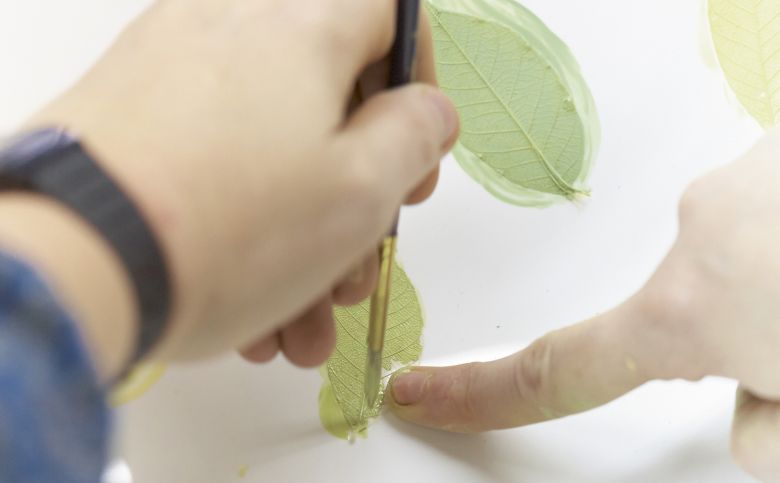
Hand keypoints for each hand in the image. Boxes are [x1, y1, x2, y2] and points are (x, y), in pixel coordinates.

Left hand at [31, 0, 458, 368]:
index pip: (387, 12)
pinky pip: (211, 163)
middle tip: (356, 269)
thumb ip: (414, 136)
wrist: (74, 262)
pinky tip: (249, 309)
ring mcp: (169, 67)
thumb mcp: (363, 189)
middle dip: (355, 196)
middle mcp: (230, 23)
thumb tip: (424, 111)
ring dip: (299, 239)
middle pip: (324, 99)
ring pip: (268, 147)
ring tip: (302, 323)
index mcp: (300, 21)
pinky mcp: (128, 114)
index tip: (412, 157)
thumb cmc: (234, 225)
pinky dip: (240, 227)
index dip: (415, 85)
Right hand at [388, 128, 779, 480]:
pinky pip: (765, 217)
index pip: (555, 371)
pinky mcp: (770, 155)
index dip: (478, 393)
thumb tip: (745, 418)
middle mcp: (697, 235)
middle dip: (719, 344)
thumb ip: (758, 436)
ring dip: (769, 293)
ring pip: (731, 266)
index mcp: (689, 314)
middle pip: (672, 316)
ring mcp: (736, 183)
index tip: (422, 395)